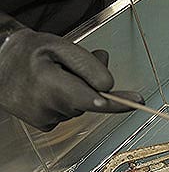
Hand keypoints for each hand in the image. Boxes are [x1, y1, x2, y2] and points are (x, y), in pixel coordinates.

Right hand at [0, 28, 143, 130]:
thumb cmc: (29, 52)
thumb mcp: (59, 46)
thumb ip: (86, 63)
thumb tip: (109, 83)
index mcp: (51, 84)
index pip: (92, 99)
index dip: (116, 101)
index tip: (136, 101)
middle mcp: (48, 105)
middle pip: (89, 102)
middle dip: (90, 86)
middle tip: (70, 68)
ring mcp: (45, 118)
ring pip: (79, 108)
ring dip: (75, 94)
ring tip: (54, 78)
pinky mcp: (44, 125)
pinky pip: (69, 114)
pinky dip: (66, 103)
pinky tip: (50, 92)